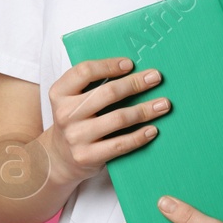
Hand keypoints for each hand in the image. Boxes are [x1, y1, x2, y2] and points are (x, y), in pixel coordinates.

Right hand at [44, 57, 171, 186]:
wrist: (59, 158)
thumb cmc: (75, 121)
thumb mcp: (73, 100)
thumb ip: (93, 85)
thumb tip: (134, 70)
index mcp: (60, 93)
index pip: (84, 71)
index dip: (109, 65)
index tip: (130, 64)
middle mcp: (65, 114)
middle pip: (107, 93)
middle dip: (135, 84)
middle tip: (156, 77)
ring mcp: (75, 137)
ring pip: (118, 118)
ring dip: (144, 110)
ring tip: (163, 104)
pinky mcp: (87, 157)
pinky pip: (120, 144)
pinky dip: (139, 136)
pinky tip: (153, 129)